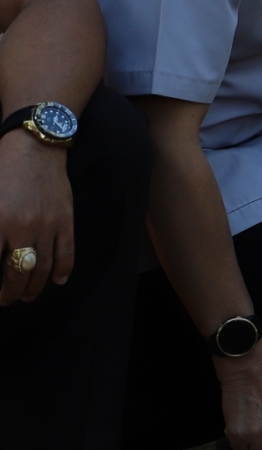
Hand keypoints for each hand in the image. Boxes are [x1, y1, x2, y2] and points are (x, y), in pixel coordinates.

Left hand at [0, 134, 71, 305]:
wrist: (34, 148)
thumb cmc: (2, 171)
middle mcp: (23, 228)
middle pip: (17, 272)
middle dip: (10, 292)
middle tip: (6, 301)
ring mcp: (48, 225)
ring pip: (42, 267)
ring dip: (33, 287)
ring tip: (27, 296)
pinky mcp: (66, 220)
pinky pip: (66, 252)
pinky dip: (62, 270)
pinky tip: (57, 280)